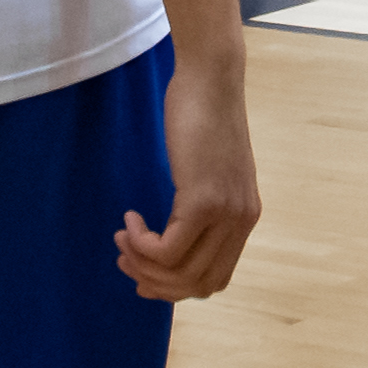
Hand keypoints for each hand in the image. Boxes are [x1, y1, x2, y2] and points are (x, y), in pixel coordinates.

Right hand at [115, 45, 262, 301]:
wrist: (210, 80)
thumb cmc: (202, 117)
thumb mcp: (208, 171)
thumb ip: (201, 205)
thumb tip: (173, 233)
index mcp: (244, 218)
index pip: (215, 279)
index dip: (177, 288)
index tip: (145, 273)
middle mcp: (241, 221)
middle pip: (199, 285)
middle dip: (157, 283)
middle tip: (126, 260)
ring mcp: (225, 213)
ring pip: (181, 273)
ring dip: (143, 264)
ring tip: (123, 239)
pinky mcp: (203, 201)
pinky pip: (167, 249)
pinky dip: (141, 244)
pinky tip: (130, 220)